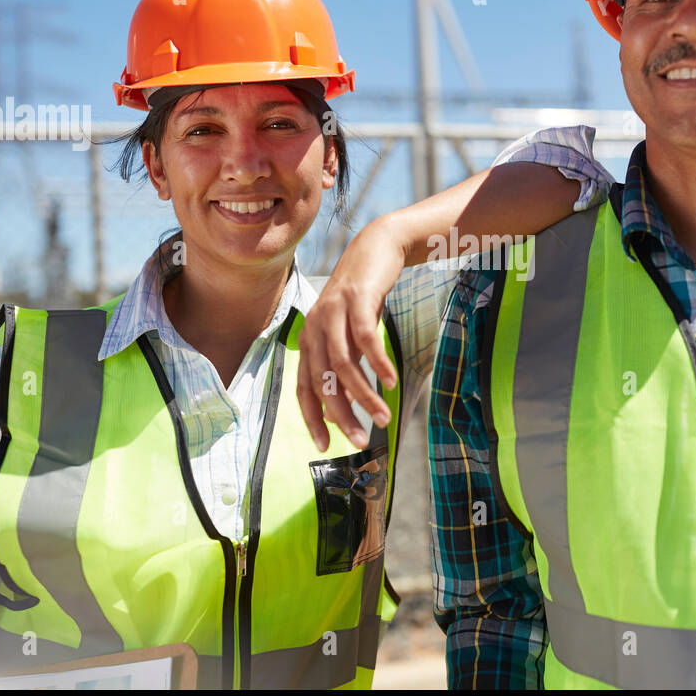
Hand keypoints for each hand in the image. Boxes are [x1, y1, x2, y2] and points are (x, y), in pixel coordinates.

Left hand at [298, 217, 404, 450]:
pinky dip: (377, 363)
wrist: (376, 249)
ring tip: (383, 416)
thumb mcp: (349, 335)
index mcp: (309, 340)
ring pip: (342, 364)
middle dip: (341, 416)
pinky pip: (364, 338)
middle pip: (322, 382)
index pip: (304, 388)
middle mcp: (314, 327)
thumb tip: (340, 409)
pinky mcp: (356, 299)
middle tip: (361, 440)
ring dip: (363, 394)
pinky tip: (391, 381)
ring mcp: (333, 312)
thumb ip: (343, 367)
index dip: (313, 418)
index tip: (326, 447)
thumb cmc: (363, 298)